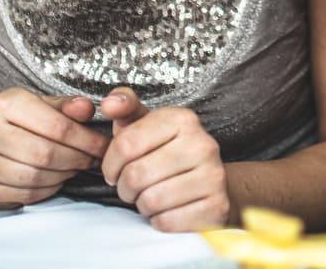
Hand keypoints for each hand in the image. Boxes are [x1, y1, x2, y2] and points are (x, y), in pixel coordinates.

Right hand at [0, 87, 108, 204]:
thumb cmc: (23, 119)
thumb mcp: (45, 104)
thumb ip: (69, 107)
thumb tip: (86, 109)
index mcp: (5, 104)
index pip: (56, 127)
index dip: (87, 140)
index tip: (104, 147)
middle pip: (44, 154)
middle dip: (76, 160)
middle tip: (91, 160)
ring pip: (33, 177)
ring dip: (62, 175)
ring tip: (74, 168)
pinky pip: (21, 194)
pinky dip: (45, 190)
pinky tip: (55, 179)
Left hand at [98, 87, 230, 231]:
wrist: (210, 182)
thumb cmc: (168, 153)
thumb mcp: (146, 125)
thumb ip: (125, 108)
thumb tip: (109, 104)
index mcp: (183, 119)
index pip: (125, 144)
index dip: (110, 164)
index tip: (114, 170)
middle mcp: (203, 144)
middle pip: (135, 175)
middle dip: (125, 188)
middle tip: (133, 187)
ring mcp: (214, 176)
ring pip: (150, 200)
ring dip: (142, 204)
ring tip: (151, 196)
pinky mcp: (216, 207)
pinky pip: (166, 221)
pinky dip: (159, 220)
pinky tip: (167, 209)